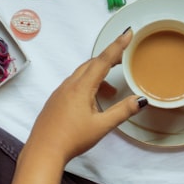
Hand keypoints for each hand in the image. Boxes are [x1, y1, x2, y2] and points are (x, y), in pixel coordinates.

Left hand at [25, 28, 143, 165]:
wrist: (43, 151)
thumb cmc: (71, 139)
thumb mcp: (101, 126)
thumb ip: (122, 111)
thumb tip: (140, 100)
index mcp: (81, 87)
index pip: (103, 60)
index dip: (117, 46)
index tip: (127, 33)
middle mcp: (69, 85)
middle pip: (92, 64)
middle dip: (109, 59)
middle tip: (124, 58)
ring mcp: (60, 91)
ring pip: (82, 74)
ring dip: (98, 75)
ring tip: (112, 90)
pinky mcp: (55, 100)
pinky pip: (74, 84)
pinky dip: (87, 85)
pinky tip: (93, 101)